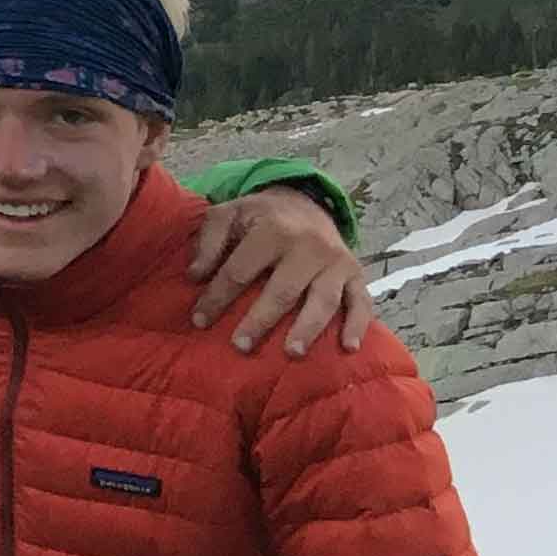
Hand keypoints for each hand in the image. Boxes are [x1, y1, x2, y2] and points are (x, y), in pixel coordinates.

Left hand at [189, 189, 375, 357]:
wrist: (307, 203)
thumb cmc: (260, 216)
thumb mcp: (229, 214)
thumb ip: (209, 241)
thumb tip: (195, 276)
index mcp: (274, 229)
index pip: (240, 270)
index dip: (217, 297)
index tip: (199, 321)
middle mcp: (310, 246)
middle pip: (283, 290)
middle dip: (261, 320)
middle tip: (240, 347)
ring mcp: (337, 262)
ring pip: (323, 300)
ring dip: (307, 328)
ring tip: (291, 353)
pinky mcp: (356, 274)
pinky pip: (361, 302)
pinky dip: (358, 325)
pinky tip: (349, 347)